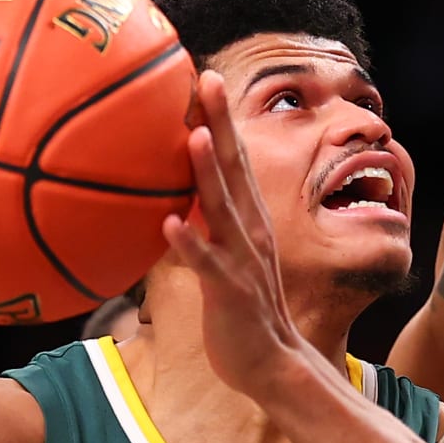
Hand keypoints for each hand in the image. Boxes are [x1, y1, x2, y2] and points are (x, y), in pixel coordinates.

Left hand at [161, 72, 311, 399]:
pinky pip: (207, 265)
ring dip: (209, 173)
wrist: (272, 365)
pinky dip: (190, 245)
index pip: (236, 159)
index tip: (205, 77)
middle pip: (236, 168)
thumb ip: (205, 227)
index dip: (222, 119)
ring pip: (224, 209)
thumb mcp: (225, 259)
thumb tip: (170, 200)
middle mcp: (250, 231)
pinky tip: (170, 225)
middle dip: (221, 123)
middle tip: (208, 79)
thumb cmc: (241, 312)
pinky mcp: (229, 293)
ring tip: (194, 137)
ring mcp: (241, 260)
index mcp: (249, 220)